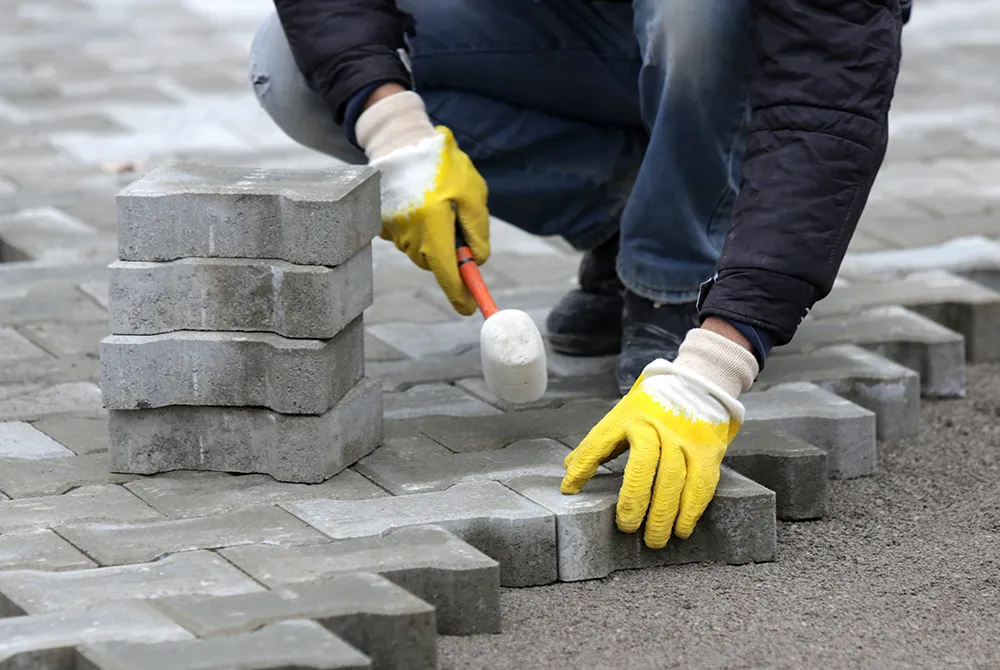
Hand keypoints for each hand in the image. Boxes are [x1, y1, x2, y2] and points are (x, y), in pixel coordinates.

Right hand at [355, 90, 488, 315]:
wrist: (399, 141)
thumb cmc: (442, 164)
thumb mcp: (472, 192)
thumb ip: (477, 230)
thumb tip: (478, 261)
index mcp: (434, 227)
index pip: (448, 273)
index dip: (460, 294)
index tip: (469, 308)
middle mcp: (410, 235)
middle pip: (436, 264)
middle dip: (449, 253)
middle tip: (455, 222)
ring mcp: (392, 232)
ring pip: (422, 251)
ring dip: (434, 237)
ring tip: (436, 203)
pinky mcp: (383, 226)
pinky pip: (408, 238)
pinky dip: (418, 228)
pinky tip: (419, 203)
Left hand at [560, 328, 758, 548]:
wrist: (699, 383)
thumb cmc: (653, 406)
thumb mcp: (622, 415)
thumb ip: (599, 443)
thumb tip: (568, 470)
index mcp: (628, 416)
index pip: (599, 442)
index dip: (583, 467)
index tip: (570, 490)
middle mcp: (655, 425)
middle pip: (643, 466)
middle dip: (633, 501)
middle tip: (627, 528)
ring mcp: (684, 437)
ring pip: (673, 479)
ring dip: (663, 514)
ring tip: (654, 539)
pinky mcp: (708, 448)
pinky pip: (701, 483)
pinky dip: (691, 510)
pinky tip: (682, 528)